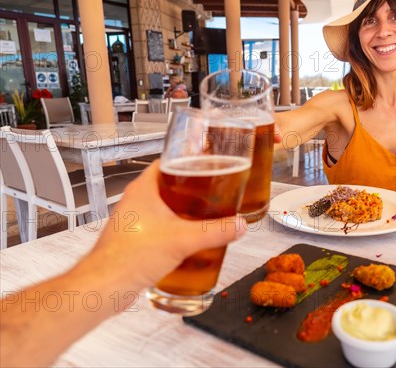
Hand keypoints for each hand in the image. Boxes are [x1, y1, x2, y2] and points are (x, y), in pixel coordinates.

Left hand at [88, 161, 245, 288]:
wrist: (106, 285)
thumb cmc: (129, 257)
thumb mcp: (184, 240)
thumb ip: (216, 231)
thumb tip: (237, 225)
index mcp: (143, 190)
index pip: (165, 163)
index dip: (186, 161)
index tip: (204, 163)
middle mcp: (135, 202)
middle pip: (167, 186)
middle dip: (190, 189)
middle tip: (211, 191)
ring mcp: (133, 221)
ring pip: (162, 208)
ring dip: (182, 210)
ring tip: (204, 215)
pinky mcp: (134, 240)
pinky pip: (157, 228)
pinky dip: (174, 230)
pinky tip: (188, 241)